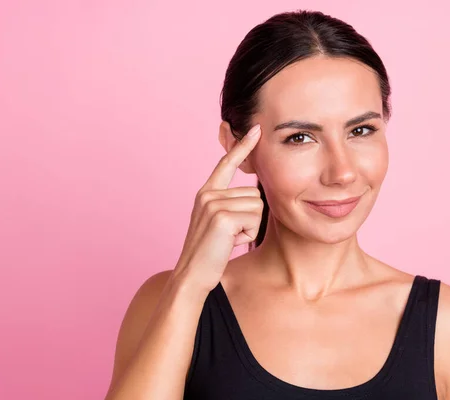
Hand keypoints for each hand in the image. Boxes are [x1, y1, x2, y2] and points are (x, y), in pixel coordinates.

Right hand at [172, 124, 263, 292]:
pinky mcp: (222, 216)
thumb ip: (231, 204)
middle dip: (250, 217)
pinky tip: (230, 243)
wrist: (192, 275)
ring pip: (257, 206)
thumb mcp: (220, 222)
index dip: (242, 146)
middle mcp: (208, 193)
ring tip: (229, 239)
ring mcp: (213, 203)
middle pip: (254, 193)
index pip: (227, 164)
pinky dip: (248, 235)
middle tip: (230, 235)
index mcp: (207, 192)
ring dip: (250, 227)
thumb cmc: (210, 253)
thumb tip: (254, 193)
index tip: (256, 129)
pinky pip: (254, 219)